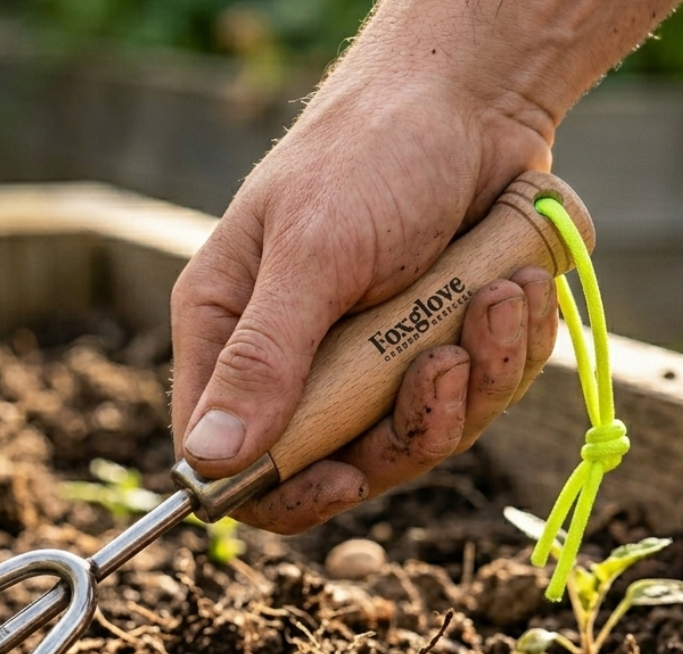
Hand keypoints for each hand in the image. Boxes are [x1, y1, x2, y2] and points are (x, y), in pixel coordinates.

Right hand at [170, 65, 552, 533]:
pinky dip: (503, 356)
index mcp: (229, 334)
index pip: (228, 456)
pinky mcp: (429, 352)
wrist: (474, 97)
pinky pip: (470, 400)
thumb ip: (262, 357)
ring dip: (470, 381)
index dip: (281, 489)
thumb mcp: (312, 253)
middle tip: (441, 362)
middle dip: (404, 427)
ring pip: (413, 437)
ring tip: (493, 298)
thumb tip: (207, 457)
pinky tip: (512, 291)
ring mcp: (365, 363)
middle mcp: (292, 361)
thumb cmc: (370, 151)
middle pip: (333, 462)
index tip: (344, 478)